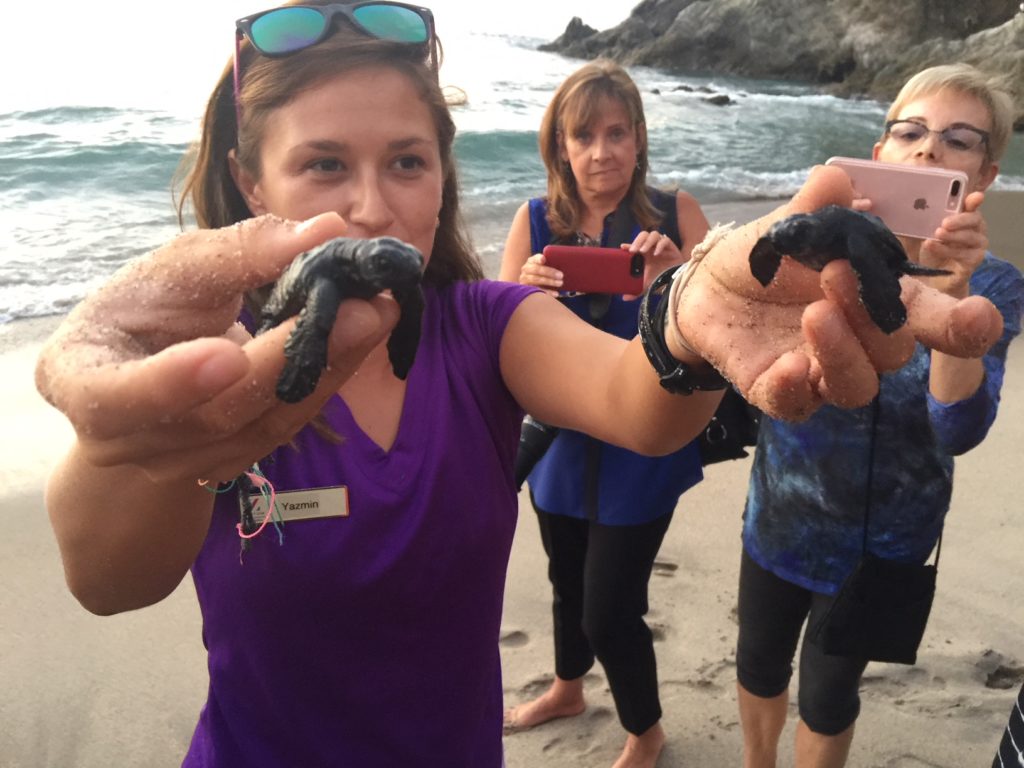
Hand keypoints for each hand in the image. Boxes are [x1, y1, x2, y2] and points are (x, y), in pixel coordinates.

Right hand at [35, 213, 399, 483]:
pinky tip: (364, 336)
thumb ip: (239, 252)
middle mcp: (129, 440)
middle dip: (292, 359)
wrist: (143, 374)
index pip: (117, 397)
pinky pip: (290, 423)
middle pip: (218, 414)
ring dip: (331, 366)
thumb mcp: (172, 270)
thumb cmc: (147, 311)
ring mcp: (185, 463)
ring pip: (267, 424)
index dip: (171, 382)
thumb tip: (325, 229)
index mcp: (84, 383)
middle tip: (359, 309)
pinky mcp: (236, 461)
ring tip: (378, 311)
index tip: (228, 354)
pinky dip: (331, 377)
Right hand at [517, 252, 562, 295]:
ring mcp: (525, 280)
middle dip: (549, 272)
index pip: (534, 258)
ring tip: (560, 283)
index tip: (544, 259)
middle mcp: (526, 269)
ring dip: (549, 281)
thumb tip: (567, 263)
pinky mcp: (527, 290)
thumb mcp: (546, 268)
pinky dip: (548, 292)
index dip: (538, 258)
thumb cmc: (545, 274)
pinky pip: (537, 291)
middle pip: (536, 269)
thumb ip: (552, 264)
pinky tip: (556, 293)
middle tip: (561, 275)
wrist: (535, 286)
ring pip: (536, 280)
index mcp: (531, 261)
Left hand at [623, 230, 683, 299]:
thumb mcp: (646, 285)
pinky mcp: (671, 247)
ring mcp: (661, 246)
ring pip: (654, 234)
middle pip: (644, 235)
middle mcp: (652, 247)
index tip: (623, 247)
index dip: (629, 244)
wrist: (676, 280)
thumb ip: (636, 291)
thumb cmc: (661, 279)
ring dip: (647, 241)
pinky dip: (660, 245)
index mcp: (644, 254)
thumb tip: (624, 298)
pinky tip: (656, 253)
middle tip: (633, 251)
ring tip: (643, 251)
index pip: (635, 245)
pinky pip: (665, 240)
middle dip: (637, 241)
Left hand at [671, 165, 1003, 420]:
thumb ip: (814, 207)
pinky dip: (795, 389)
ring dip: (843, 351)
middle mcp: (859, 342)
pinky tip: (787, 366)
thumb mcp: (785, 227)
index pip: (934, 319)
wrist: (705, 289)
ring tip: (815, 313)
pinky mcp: (778, 391)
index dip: (963, 324)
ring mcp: (819, 371)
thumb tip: (838, 180)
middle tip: (835, 272)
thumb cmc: (764, 258)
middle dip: (874, 315)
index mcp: (877, 299)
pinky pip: (797, 406)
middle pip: (894, 351)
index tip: (978, 318)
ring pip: (856, 386)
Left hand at [917, 191, 987, 297]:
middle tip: (944, 223)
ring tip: (936, 234)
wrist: (931, 278)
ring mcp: (977, 246)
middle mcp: (976, 229)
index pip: (972, 205)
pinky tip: (933, 246)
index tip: (975, 196)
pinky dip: (947, 250)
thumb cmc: (930, 250)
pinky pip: (964, 255)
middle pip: (974, 219)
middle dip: (959, 220)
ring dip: (952, 235)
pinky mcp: (973, 261)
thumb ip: (921, 220)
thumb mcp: (922, 233)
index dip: (974, 200)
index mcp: (964, 217)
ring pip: (970, 237)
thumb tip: (908, 208)